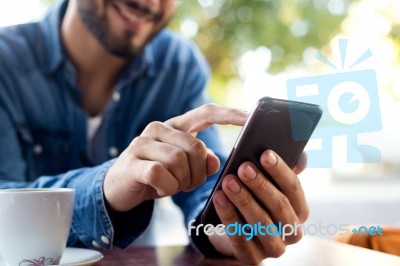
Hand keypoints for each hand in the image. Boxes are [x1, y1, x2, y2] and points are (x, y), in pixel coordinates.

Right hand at [103, 104, 247, 211]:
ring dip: (182, 182)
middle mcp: (159, 128)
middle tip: (188, 183)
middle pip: (197, 147)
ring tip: (172, 186)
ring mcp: (142, 143)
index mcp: (176, 126)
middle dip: (198, 173)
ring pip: (179, 161)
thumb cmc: (157, 176)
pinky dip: (166, 188)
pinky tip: (159, 189)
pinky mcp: (132, 161)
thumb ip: (202, 162)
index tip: (252, 115)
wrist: (120, 188)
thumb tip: (216, 161)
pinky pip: (161, 174)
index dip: (229, 114)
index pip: (206, 113)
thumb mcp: (184, 170)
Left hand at [209, 150, 308, 264]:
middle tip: (243, 168)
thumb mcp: (268, 186)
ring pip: (261, 222)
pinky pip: (240, 237)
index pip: (294, 188)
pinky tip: (219, 199)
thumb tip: (301, 156)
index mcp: (299, 211)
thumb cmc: (254, 202)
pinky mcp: (252, 258)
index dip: (280, 170)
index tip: (265, 154)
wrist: (234, 232)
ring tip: (228, 181)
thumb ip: (282, 171)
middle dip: (260, 185)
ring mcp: (273, 248)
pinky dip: (229, 215)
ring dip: (243, 199)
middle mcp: (292, 232)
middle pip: (279, 205)